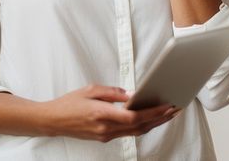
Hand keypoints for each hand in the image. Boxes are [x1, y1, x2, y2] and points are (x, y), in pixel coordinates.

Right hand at [41, 84, 179, 141]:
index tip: (167, 106)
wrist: (53, 120)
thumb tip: (132, 94)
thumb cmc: (69, 103)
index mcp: (102, 114)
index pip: (134, 117)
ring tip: (167, 114)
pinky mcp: (104, 138)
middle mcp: (106, 128)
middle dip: (160, 119)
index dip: (154, 113)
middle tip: (174, 109)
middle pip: (139, 127)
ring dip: (153, 124)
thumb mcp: (91, 89)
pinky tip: (148, 119)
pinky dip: (141, 126)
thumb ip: (113, 93)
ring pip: (135, 132)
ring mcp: (105, 135)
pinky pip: (127, 133)